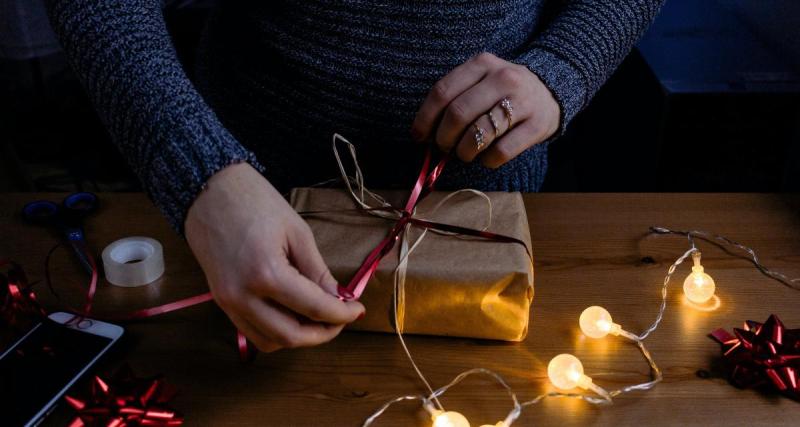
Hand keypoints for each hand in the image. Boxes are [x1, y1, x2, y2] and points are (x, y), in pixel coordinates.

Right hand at [185, 163, 363, 351]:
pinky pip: (251, 332)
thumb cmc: (255, 202)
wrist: (208, 191)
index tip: (358, 310)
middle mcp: (243, 296)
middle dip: (323, 334)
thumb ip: (317, 271)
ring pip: (270, 342)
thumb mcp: (297, 232)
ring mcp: (228, 303)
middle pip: (291, 336)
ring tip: (318, 318)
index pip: (314, 308)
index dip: (341, 314)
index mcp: (267, 273)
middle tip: (340, 319)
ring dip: (298, 337)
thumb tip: (338, 299)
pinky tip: (292, 315)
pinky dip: (276, 332)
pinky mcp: (221, 302)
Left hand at [411, 52, 559, 167]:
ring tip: (464, 153)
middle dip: (444, 138)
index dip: (425, 118)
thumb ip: (455, 97)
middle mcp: (503, 78)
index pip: (442, 91)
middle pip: (458, 113)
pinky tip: (487, 157)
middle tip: (444, 147)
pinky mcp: (538, 125)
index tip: (418, 136)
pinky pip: (502, 151)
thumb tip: (424, 133)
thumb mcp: (480, 80)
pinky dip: (487, 160)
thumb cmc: (503, 91)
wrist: (551, 91)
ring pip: (479, 134)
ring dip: (464, 151)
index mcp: (482, 64)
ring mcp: (523, 101)